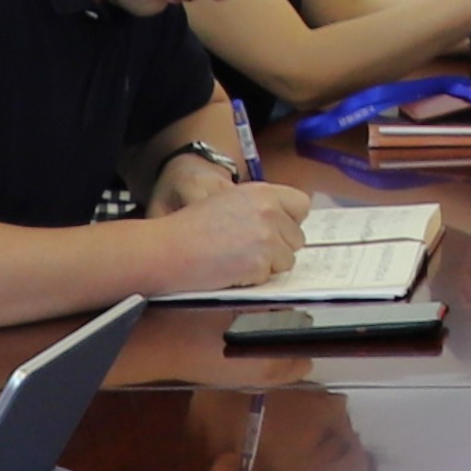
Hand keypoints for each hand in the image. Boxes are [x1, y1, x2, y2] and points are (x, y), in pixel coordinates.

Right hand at [149, 179, 316, 292]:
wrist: (169, 248)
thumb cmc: (191, 228)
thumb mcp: (229, 201)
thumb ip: (260, 208)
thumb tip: (283, 224)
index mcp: (262, 192)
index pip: (301, 205)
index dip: (289, 221)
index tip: (275, 230)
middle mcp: (270, 211)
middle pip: (297, 237)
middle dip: (279, 247)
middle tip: (248, 249)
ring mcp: (267, 237)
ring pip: (287, 260)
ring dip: (268, 264)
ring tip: (238, 259)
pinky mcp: (260, 263)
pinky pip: (270, 276)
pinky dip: (254, 278)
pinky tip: (232, 270)